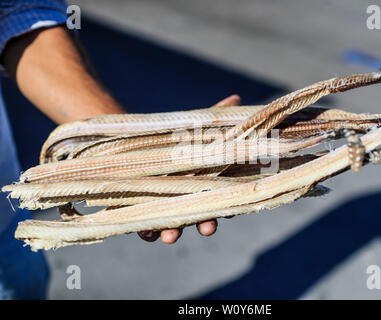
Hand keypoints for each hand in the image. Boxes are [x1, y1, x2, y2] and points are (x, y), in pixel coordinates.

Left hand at [138, 94, 241, 243]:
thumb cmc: (170, 139)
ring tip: (171, 236)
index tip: (230, 212)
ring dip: (174, 233)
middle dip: (205, 224)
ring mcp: (165, 208)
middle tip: (207, 228)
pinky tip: (148, 233)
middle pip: (199, 216)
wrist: (130, 144)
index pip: (219, 198)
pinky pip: (145, 228)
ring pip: (173, 226)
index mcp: (203, 183)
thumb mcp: (191, 128)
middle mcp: (187, 199)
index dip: (226, 207)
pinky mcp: (142, 213)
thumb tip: (236, 98)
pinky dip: (147, 231)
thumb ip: (214, 118)